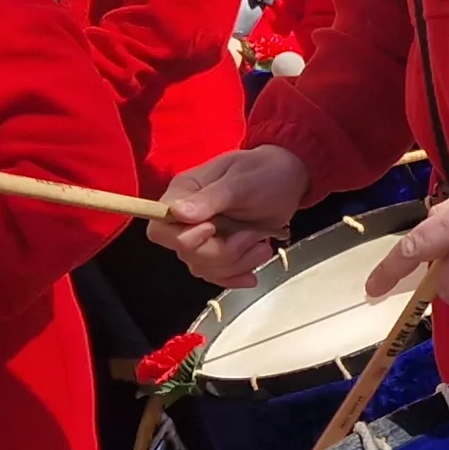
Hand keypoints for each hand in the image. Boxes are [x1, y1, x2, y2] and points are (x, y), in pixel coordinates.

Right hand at [151, 146, 311, 288]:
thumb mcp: (241, 182)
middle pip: (186, 253)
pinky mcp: (218, 252)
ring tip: (261, 246)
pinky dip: (235, 277)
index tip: (212, 229)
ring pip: (203, 268)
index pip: (160, 229)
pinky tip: (252, 274)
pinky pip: (216, 275)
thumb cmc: (264, 173)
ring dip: (236, 263)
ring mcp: (201, 238)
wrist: (288, 182)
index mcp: (183, 194)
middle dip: (223, 252)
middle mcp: (185, 219)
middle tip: (251, 235)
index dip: (183, 237)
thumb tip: (177, 212)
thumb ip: (211, 199)